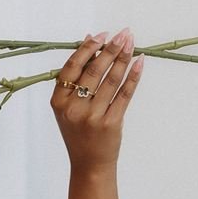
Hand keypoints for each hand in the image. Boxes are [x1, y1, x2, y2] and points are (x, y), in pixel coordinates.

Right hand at [50, 29, 143, 172]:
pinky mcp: (111, 123)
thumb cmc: (79, 131)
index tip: (102, 35)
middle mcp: (73, 108)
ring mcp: (92, 116)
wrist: (89, 164)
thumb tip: (89, 40)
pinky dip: (133, 76)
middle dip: (111, 48)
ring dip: (123, 58)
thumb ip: (76, 76)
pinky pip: (125, 94)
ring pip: (111, 80)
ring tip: (131, 43)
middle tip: (123, 34)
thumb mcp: (68, 106)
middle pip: (94, 70)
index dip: (88, 48)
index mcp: (58, 101)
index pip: (72, 66)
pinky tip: (139, 63)